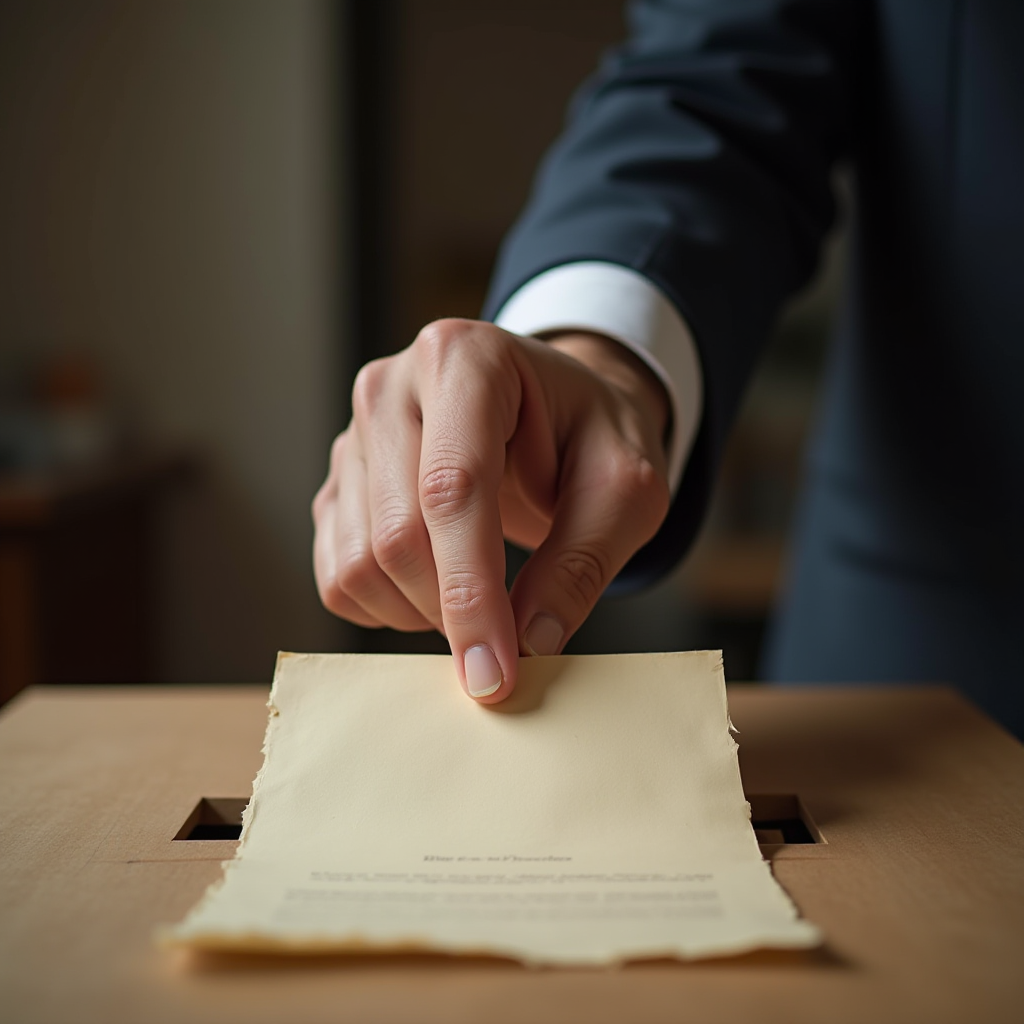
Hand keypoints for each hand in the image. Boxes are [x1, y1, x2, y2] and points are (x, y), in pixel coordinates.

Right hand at [312, 319, 670, 701]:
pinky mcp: (339, 483)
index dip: (471, 589)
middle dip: (452, 613)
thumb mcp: (625, 488)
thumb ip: (582, 561)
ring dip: (419, 614)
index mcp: (467, 361)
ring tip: (481, 601)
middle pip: (397, 533)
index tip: (496, 671)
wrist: (555, 412)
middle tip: (505, 649)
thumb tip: (530, 643)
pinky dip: (384, 608)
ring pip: (358, 562)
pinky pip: (337, 573)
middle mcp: (392, 388)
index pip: (453, 487)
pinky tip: (437, 593)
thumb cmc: (592, 438)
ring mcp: (354, 436)